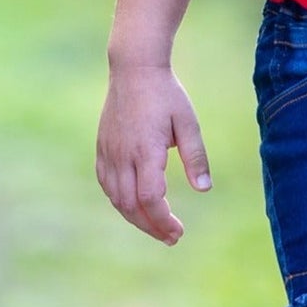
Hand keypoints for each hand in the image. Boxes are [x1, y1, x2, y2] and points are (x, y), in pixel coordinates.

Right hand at [95, 63, 211, 243]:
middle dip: (151, 226)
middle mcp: (122, 155)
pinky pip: (106, 184)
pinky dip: (120, 201)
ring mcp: (109, 152)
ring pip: (116, 198)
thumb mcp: (188, 124)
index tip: (178, 231)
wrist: (134, 69)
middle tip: (172, 238)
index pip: (151, 198)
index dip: (162, 220)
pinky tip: (134, 206)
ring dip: (135, 218)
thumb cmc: (166, 95)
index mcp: (145, 151)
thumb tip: (204, 189)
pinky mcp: (102, 148)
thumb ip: (196, 157)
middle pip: (131, 205)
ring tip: (157, 228)